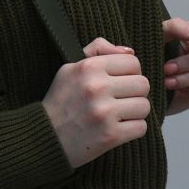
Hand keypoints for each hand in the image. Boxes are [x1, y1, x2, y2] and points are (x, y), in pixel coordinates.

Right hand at [43, 37, 150, 169]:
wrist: (43, 138)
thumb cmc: (60, 101)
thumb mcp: (70, 67)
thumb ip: (98, 49)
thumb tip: (130, 50)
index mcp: (89, 67)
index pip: (133, 62)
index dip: (130, 73)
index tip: (120, 82)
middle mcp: (97, 87)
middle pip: (143, 84)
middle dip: (135, 93)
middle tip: (121, 100)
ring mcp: (104, 112)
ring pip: (144, 106)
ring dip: (135, 112)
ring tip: (120, 115)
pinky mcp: (110, 136)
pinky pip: (141, 127)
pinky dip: (133, 129)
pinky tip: (119, 128)